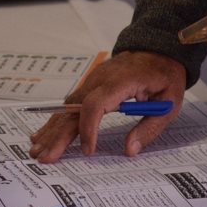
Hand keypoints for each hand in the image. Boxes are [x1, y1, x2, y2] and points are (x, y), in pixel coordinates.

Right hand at [27, 51, 185, 162]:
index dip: (89, 129)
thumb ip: (149, 127)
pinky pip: (70, 104)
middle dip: (59, 135)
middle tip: (46, 158)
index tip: (88, 151)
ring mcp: (92, 80)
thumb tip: (129, 150)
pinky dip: (56, 120)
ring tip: (37, 151)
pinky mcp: (89, 84)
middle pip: (74, 108)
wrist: (158, 49)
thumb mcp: (169, 102)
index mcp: (121, 81)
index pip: (96, 104)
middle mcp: (100, 79)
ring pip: (67, 107)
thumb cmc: (164, 75)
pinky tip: (42, 134)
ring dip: (51, 129)